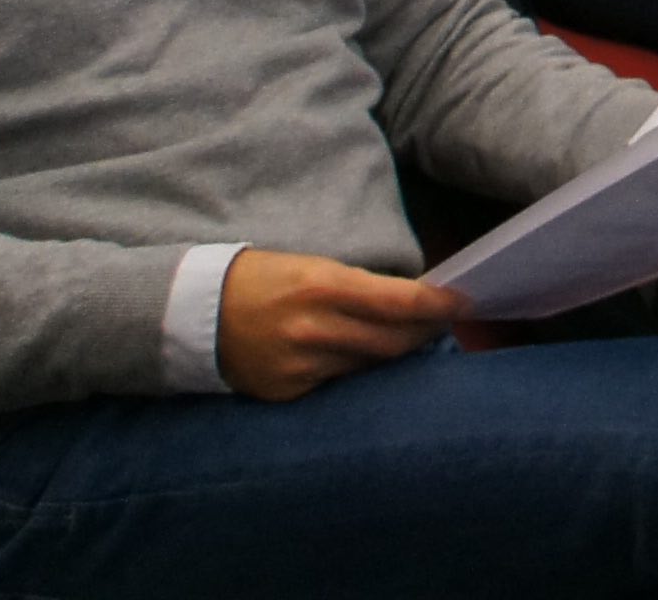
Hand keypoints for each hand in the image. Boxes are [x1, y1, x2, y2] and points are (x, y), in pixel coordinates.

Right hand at [216, 251, 460, 400]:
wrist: (195, 312)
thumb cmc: (261, 277)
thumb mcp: (310, 265)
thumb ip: (358, 287)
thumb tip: (410, 303)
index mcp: (324, 286)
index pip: (401, 302)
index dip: (438, 305)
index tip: (463, 302)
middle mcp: (315, 329)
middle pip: (393, 340)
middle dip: (424, 332)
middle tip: (442, 322)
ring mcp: (301, 365)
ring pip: (369, 364)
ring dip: (393, 352)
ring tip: (409, 339)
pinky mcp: (287, 391)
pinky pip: (337, 382)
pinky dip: (353, 368)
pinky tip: (358, 357)